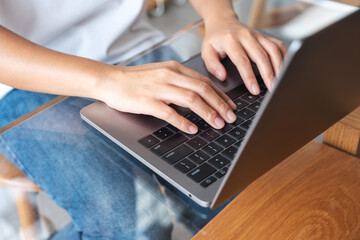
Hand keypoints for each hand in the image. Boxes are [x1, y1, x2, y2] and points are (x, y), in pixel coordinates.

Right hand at [96, 61, 236, 133]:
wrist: (109, 80)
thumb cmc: (135, 80)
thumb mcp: (160, 74)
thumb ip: (178, 81)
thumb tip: (198, 95)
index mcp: (174, 68)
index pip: (204, 81)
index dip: (220, 95)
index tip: (230, 106)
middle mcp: (169, 75)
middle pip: (202, 89)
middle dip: (220, 104)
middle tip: (231, 117)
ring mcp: (158, 88)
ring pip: (191, 99)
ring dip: (208, 112)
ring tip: (218, 124)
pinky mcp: (147, 101)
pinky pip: (170, 112)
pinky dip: (184, 121)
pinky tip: (192, 129)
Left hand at [202, 16, 286, 93]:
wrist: (223, 21)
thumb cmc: (215, 39)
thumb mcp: (206, 51)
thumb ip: (212, 65)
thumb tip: (222, 76)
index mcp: (231, 40)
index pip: (242, 61)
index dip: (250, 76)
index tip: (254, 89)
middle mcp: (246, 36)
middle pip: (261, 56)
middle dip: (269, 74)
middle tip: (272, 89)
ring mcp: (257, 35)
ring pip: (273, 50)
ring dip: (279, 66)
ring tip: (281, 81)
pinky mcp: (265, 36)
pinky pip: (278, 45)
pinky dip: (284, 56)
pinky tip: (285, 68)